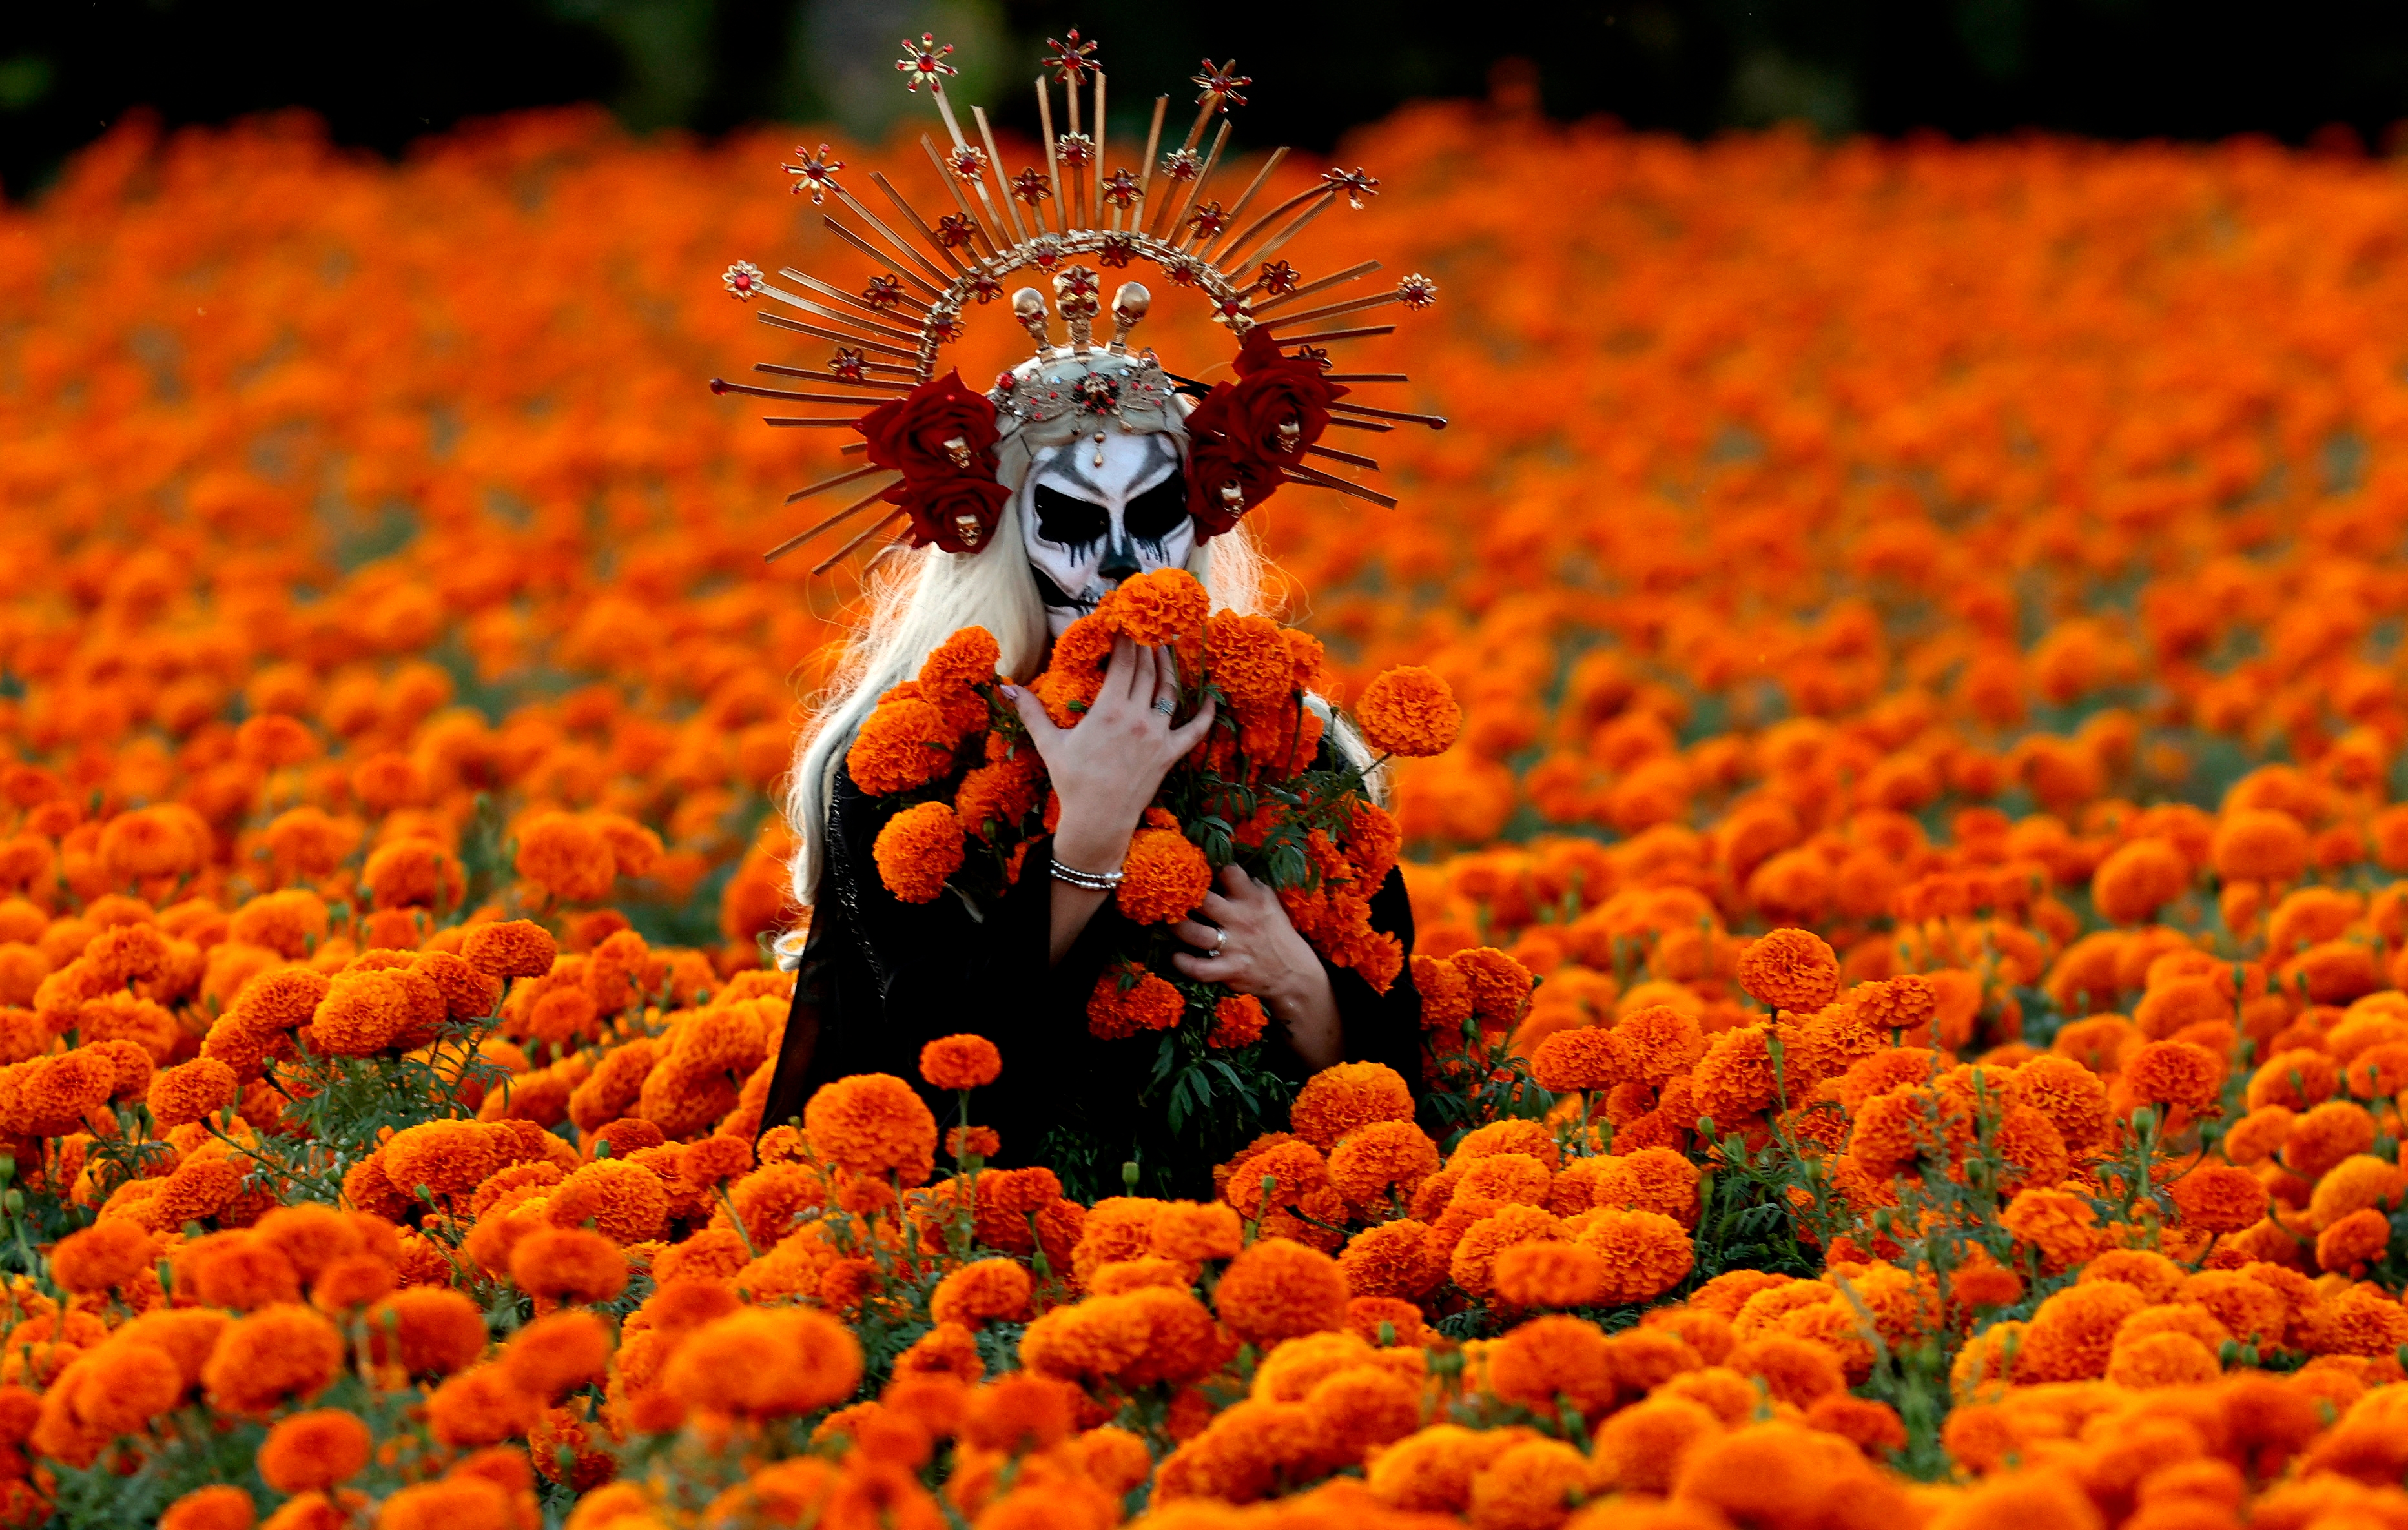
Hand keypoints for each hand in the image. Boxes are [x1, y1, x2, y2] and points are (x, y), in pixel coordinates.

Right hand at [1004, 635, 1216, 874]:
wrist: (1098, 820)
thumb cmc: (1072, 782)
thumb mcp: (1049, 744)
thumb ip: (1031, 712)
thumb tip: (1006, 688)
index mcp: (1109, 711)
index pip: (1123, 663)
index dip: (1125, 639)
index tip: (1124, 622)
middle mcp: (1138, 718)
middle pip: (1146, 671)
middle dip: (1146, 646)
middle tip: (1146, 627)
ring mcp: (1158, 736)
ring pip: (1169, 691)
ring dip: (1169, 667)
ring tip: (1166, 647)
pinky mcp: (1170, 754)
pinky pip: (1194, 730)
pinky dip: (1206, 713)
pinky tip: (1212, 698)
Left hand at [1171, 865, 1340, 1068]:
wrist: (1293, 973)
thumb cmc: (1276, 933)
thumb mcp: (1269, 902)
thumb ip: (1247, 887)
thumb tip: (1221, 867)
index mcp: (1253, 898)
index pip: (1228, 872)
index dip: (1209, 867)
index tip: (1195, 867)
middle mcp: (1241, 918)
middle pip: (1203, 900)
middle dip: (1183, 896)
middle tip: (1172, 896)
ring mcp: (1234, 945)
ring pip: (1194, 933)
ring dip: (1177, 927)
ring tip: (1170, 922)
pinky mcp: (1229, 970)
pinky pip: (1199, 968)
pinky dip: (1183, 963)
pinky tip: (1176, 956)